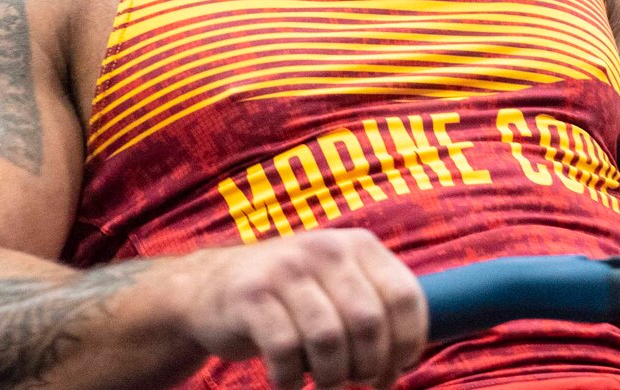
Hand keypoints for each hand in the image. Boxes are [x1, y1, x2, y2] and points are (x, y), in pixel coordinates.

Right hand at [173, 230, 426, 389]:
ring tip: (326, 384)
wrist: (211, 288)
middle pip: (369, 322)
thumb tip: (407, 362)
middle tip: (358, 382)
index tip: (396, 370)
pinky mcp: (251, 296)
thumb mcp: (339, 285)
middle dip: (369, 366)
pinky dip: (291, 379)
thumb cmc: (292, 299)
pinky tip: (288, 380)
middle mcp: (326, 249)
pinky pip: (285, 351)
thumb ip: (375, 309)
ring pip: (329, 340)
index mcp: (359, 245)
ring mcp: (287, 269)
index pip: (405, 297)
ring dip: (332, 378)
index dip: (408, 343)